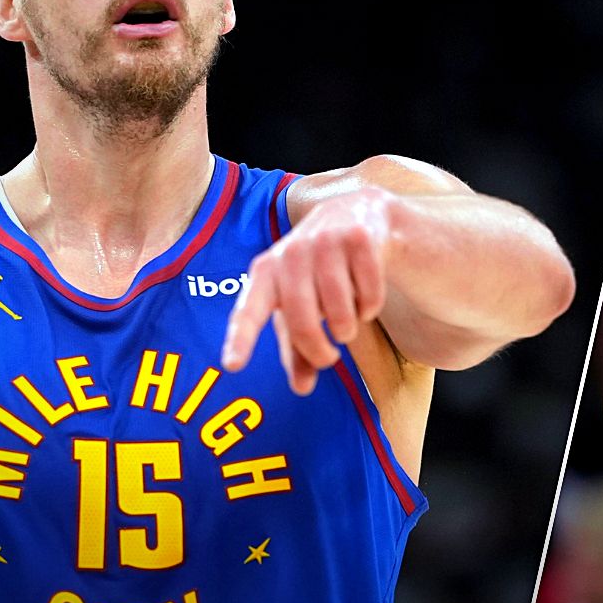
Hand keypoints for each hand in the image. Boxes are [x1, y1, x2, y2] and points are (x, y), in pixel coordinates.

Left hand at [222, 187, 394, 393]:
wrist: (356, 214)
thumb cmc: (318, 271)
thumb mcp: (301, 305)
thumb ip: (297, 349)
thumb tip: (301, 388)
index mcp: (266, 272)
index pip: (249, 310)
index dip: (241, 338)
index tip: (232, 365)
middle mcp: (290, 253)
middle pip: (303, 322)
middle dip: (319, 350)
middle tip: (329, 359)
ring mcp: (325, 243)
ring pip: (340, 313)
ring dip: (348, 327)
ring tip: (348, 318)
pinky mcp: (359, 239)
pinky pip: (369, 296)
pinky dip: (371, 307)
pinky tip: (366, 295)